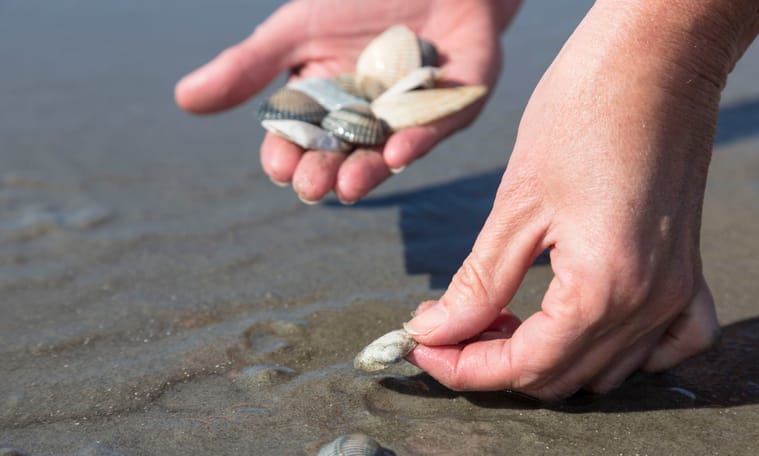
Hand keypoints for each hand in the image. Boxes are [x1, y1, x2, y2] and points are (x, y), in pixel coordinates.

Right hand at [175, 0, 519, 203]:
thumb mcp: (295, 30)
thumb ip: (247, 66)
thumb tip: (185, 99)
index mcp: (328, 106)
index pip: (301, 141)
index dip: (289, 156)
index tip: (279, 168)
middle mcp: (369, 119)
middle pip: (343, 155)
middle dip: (327, 172)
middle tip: (313, 187)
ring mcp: (414, 114)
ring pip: (389, 150)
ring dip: (370, 170)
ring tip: (349, 185)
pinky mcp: (457, 102)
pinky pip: (438, 125)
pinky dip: (419, 138)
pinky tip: (398, 152)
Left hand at [402, 2, 733, 399]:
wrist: (652, 61)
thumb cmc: (581, 114)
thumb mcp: (516, 205)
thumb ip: (478, 283)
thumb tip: (437, 332)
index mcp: (604, 288)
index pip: (525, 366)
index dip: (463, 369)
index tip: (420, 350)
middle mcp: (649, 303)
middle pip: (560, 376)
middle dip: (494, 362)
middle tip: (449, 328)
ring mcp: (677, 291)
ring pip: (605, 369)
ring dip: (545, 356)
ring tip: (498, 318)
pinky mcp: (688, 271)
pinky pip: (667, 344)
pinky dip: (618, 350)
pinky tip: (580, 324)